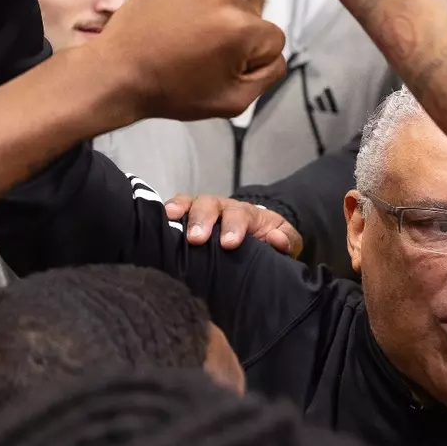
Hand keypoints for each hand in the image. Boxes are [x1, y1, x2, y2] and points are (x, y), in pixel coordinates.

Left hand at [91, 0, 285, 122]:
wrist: (118, 70)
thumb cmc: (174, 91)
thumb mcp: (233, 101)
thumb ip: (268, 75)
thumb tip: (273, 53)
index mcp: (243, 27)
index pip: (273, 39)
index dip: (252, 60)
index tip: (221, 69)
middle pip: (249, 17)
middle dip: (232, 36)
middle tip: (199, 55)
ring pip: (225, 0)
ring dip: (213, 16)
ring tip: (182, 38)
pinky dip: (192, 0)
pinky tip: (173, 19)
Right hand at [164, 194, 302, 256]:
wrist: (259, 231)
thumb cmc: (269, 238)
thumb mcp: (286, 240)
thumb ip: (286, 240)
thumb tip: (276, 240)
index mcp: (249, 214)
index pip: (240, 215)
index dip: (233, 227)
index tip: (229, 244)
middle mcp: (224, 207)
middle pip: (211, 204)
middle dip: (203, 219)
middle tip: (196, 238)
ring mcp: (206, 210)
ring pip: (192, 202)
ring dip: (182, 209)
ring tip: (170, 218)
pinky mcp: (191, 216)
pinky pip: (178, 207)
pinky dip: (170, 208)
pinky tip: (160, 216)